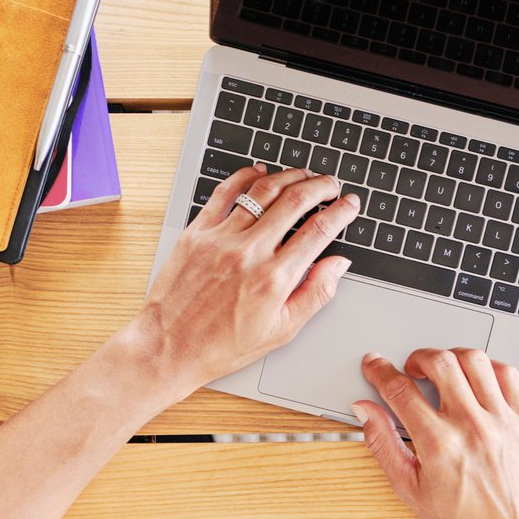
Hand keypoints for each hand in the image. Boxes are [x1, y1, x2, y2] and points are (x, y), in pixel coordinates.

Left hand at [141, 164, 357, 397]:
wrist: (169, 346)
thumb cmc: (221, 345)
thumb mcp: (280, 331)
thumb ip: (315, 295)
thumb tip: (337, 266)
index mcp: (274, 279)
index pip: (319, 231)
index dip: (341, 212)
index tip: (350, 204)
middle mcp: (249, 253)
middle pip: (295, 201)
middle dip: (321, 186)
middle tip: (331, 185)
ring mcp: (221, 238)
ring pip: (263, 190)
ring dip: (290, 176)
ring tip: (303, 176)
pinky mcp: (197, 232)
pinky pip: (224, 192)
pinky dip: (245, 176)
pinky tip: (259, 173)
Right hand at [353, 349, 518, 518]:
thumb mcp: (410, 489)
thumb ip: (383, 444)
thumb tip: (366, 412)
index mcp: (439, 444)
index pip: (400, 390)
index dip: (380, 371)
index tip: (375, 365)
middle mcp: (472, 427)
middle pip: (439, 362)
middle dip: (418, 358)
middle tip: (411, 368)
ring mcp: (503, 421)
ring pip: (475, 360)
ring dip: (452, 357)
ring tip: (444, 372)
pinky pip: (508, 375)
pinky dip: (488, 369)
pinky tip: (477, 382)